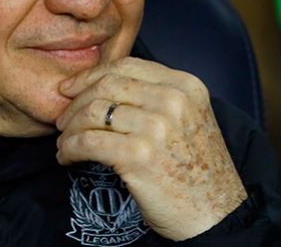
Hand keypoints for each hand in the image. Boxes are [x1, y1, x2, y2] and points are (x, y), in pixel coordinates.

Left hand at [55, 56, 245, 240]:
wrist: (216, 215)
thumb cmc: (198, 170)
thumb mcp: (189, 119)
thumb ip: (157, 97)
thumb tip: (104, 87)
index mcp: (185, 85)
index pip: (126, 66)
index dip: (91, 74)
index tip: (71, 88)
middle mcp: (173, 100)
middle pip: (106, 86)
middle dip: (76, 102)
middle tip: (63, 120)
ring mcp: (156, 127)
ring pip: (93, 113)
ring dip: (70, 129)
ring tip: (65, 142)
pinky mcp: (139, 156)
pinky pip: (87, 142)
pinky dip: (69, 149)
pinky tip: (67, 158)